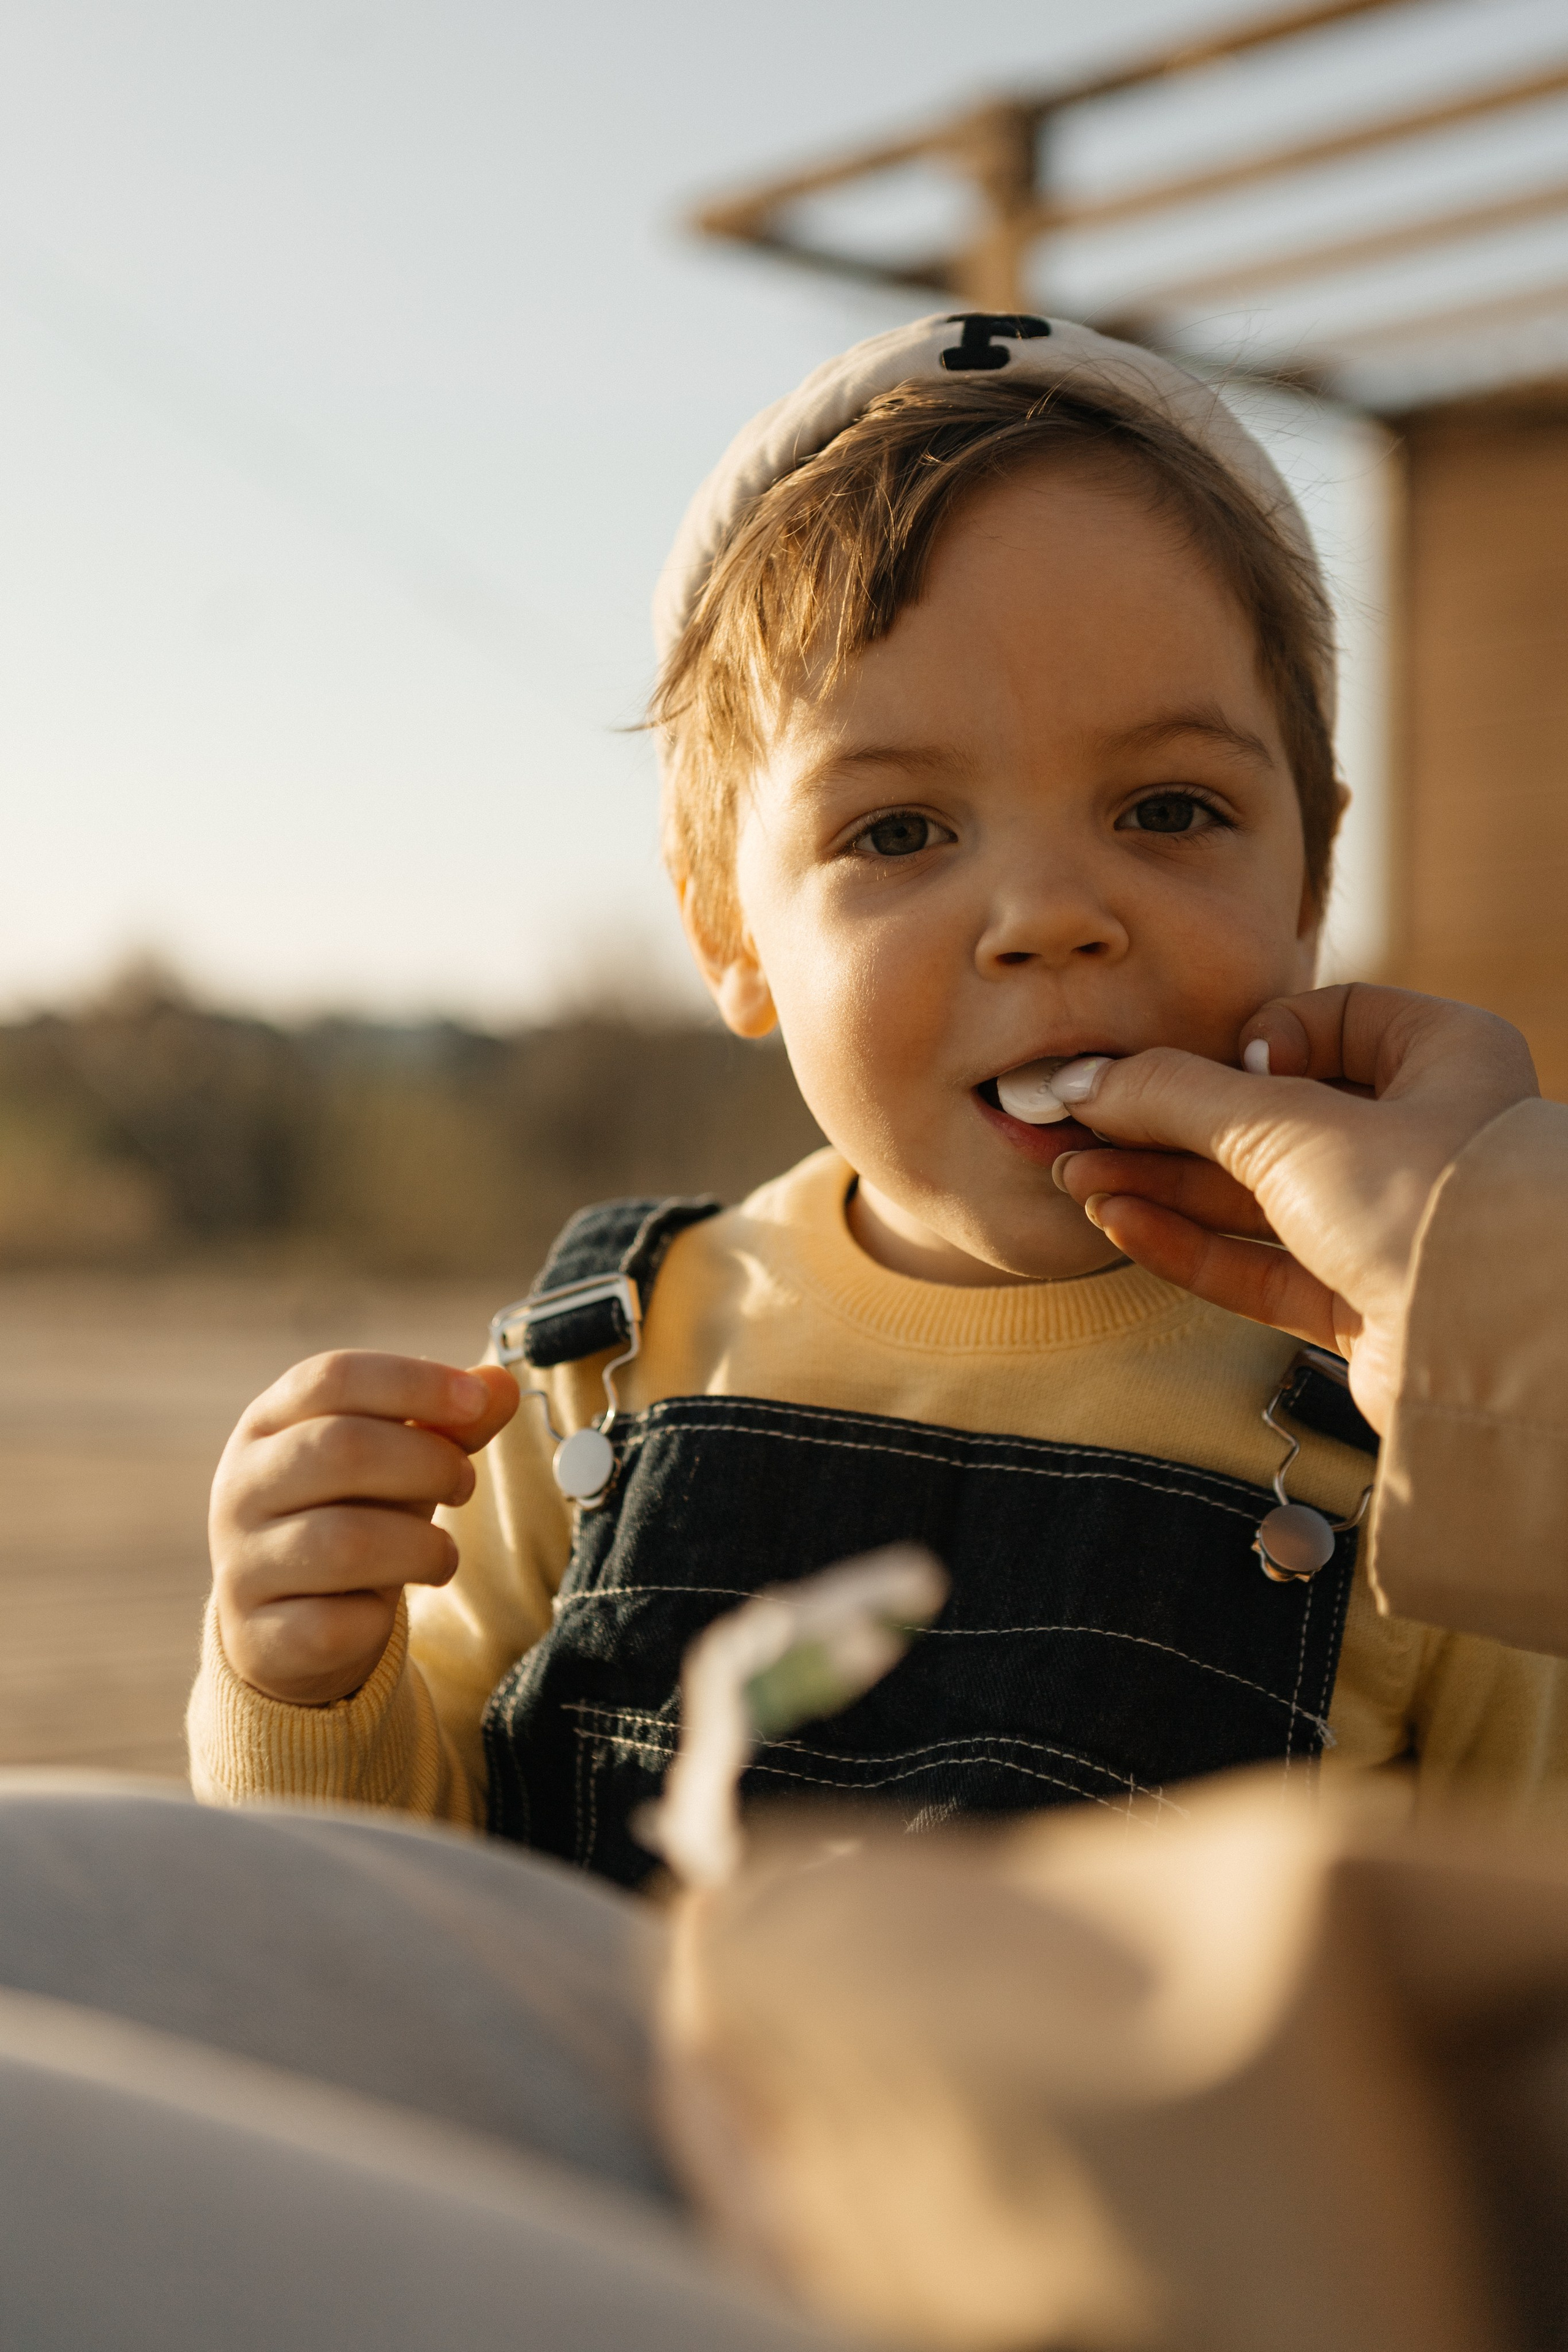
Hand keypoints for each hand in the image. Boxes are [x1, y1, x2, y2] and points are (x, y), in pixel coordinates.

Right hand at [210, 1352, 518, 1704]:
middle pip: (341, 1448)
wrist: (289, 1625)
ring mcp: (242, 1564)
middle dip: (428, 1462)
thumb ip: (446, 1424)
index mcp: (268, 1424)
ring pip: (346, 1542)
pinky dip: (379, 1618)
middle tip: (465, 1483)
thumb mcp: (397, 1462)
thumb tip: (502, 1384)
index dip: (413, 1382)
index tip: (476, 1400)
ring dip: (422, 1547)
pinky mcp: (258, 1638)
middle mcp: (241, 1487)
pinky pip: (334, 1624)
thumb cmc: (353, 1516)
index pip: (332, 1377)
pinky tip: (384, 1610)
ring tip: (441, 1555)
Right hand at [1050, 987, 1537, 1435]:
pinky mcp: (1362, 1300)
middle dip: (1166, 1123)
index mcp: (1442, 1058)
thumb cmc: (1424, 1200)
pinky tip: (1119, 1220)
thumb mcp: (1289, 1125)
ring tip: (1075, 1175)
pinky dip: (1188, 1243)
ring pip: (1255, 1195)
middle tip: (1077, 1126)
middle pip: (1269, 1115)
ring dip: (1162, 1184)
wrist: (1495, 1351)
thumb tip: (1084, 1082)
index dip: (1252, 1038)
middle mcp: (1423, 1135)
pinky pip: (1259, 1263)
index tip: (1198, 1064)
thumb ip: (1179, 1099)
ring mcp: (1389, 1224)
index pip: (1326, 1021)